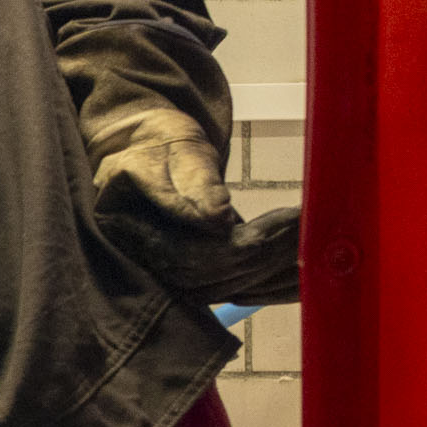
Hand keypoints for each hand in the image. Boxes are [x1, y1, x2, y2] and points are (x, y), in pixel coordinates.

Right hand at [85, 110, 299, 305]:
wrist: (150, 150)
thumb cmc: (161, 141)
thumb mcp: (177, 149)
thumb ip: (194, 182)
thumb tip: (217, 219)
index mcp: (120, 221)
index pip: (182, 251)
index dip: (235, 244)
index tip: (285, 220)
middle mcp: (135, 254)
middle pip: (202, 275)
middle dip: (260, 256)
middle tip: (304, 228)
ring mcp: (159, 267)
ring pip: (218, 286)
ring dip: (268, 268)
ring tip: (307, 237)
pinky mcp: (186, 272)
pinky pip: (227, 284)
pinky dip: (265, 275)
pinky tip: (294, 255)